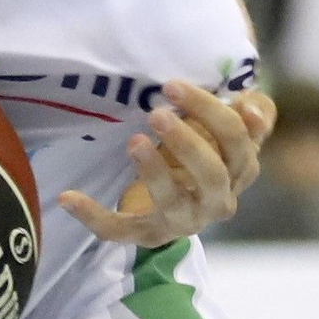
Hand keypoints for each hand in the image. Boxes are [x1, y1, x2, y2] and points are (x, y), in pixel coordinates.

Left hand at [58, 82, 275, 247]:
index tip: (174, 85)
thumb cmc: (204, 149)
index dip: (214, 113)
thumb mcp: (226, 128)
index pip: (237, 140)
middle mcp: (217, 199)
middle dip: (187, 143)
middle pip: (213, 173)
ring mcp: (183, 219)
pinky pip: (119, 230)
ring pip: (173, 202)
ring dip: (154, 172)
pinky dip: (93, 216)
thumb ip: (250, 111)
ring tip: (134, 141)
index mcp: (239, 168)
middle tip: (158, 113)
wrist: (181, 203)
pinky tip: (67, 197)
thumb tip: (251, 106)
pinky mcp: (147, 233)